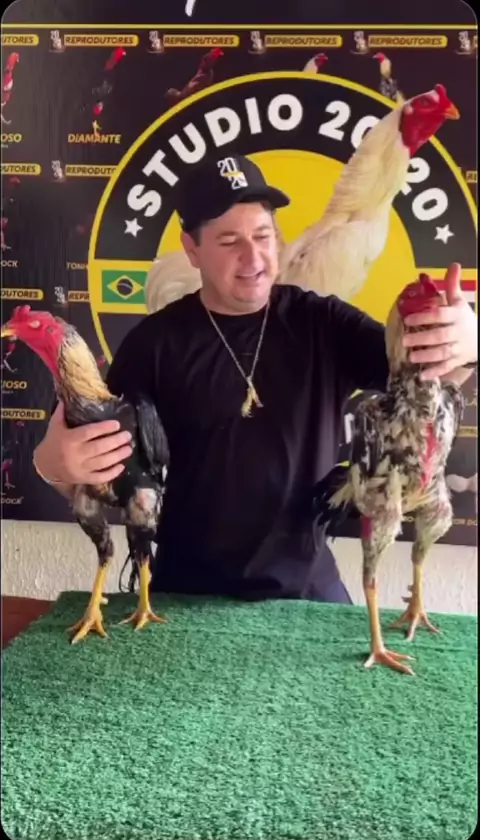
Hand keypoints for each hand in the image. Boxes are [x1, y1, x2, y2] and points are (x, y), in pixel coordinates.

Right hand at [34, 401, 132, 485]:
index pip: (88, 433)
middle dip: (115, 442)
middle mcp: (75, 455)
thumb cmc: (53, 442)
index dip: (103, 428)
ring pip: (102, 463)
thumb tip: (67, 396)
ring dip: (117, 456)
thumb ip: (62, 412)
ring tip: (128, 449)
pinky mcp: (83, 479)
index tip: (117, 424)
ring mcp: (80, 468)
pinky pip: (99, 478)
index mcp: (69, 439)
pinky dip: (112, 473)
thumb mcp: (55, 426)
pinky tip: (121, 466)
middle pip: (99, 448)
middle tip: (127, 436)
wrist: (44, 465)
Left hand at [402, 263, 477, 379]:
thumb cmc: (464, 319)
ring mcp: (458, 348)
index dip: (424, 316)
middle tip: (405, 340)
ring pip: (443, 353)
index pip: (440, 315)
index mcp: (456, 316)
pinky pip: (447, 367)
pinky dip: (435, 372)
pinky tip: (422, 375)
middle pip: (440, 336)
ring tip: (411, 357)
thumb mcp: (459, 302)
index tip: (408, 319)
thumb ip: (453, 285)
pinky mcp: (457, 361)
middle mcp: (457, 332)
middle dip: (423, 338)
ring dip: (427, 356)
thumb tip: (454, 264)